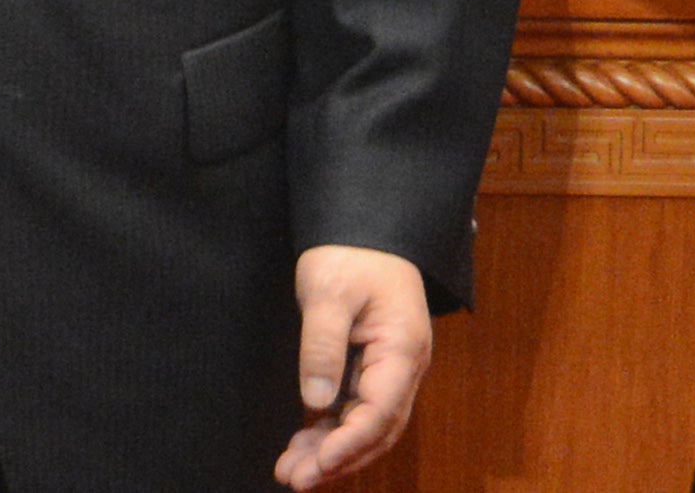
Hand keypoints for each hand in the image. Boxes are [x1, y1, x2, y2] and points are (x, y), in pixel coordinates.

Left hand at [273, 245, 430, 487]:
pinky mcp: (372, 366)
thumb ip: (321, 346)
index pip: (380, 412)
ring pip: (366, 424)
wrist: (365, 226)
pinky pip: (356, 409)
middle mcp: (404, 366)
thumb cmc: (350, 252)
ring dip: (331, 450)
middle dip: (338, 459)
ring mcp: (390, 368)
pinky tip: (302, 443)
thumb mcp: (328, 293)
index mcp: (402, 348)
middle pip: (377, 429)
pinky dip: (331, 430)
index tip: (316, 466)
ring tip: (290, 470)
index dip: (348, 444)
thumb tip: (314, 401)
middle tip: (295, 480)